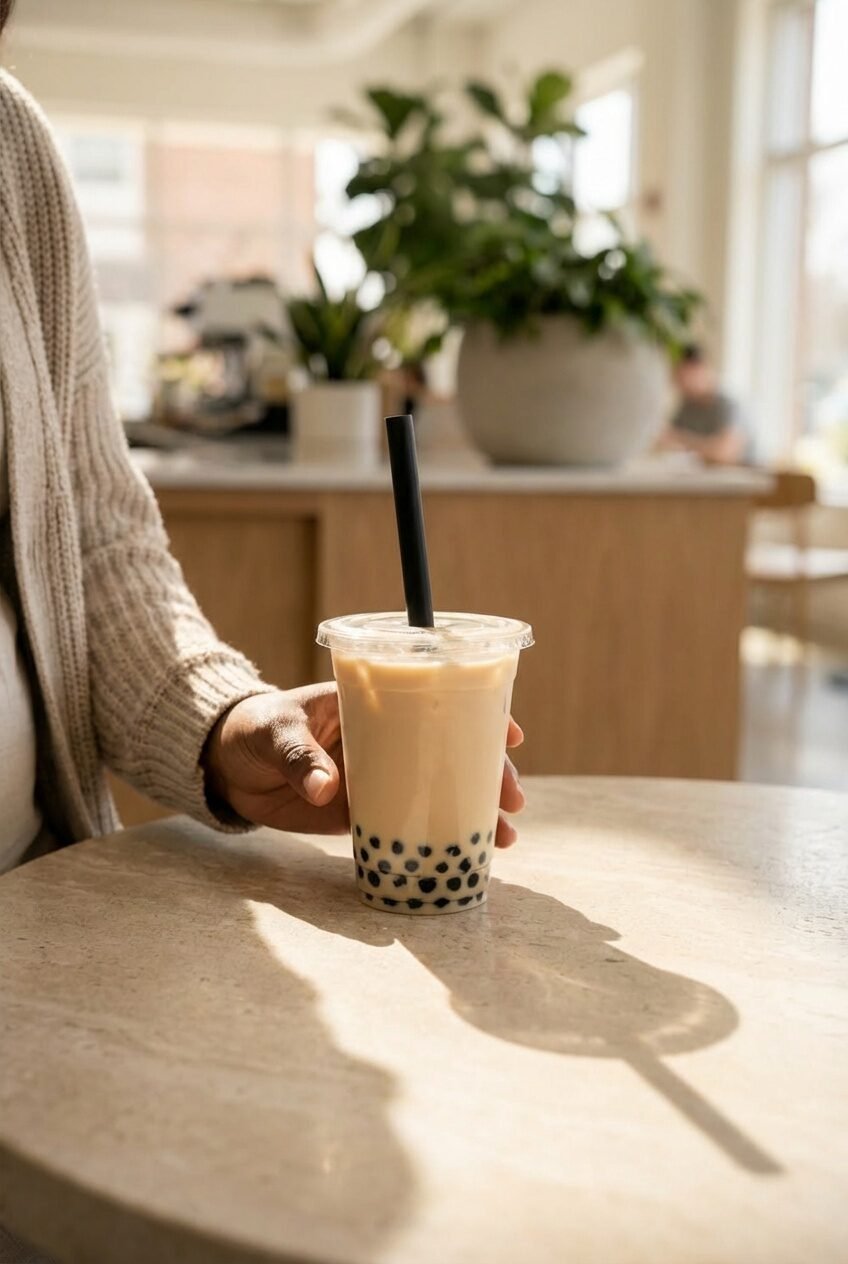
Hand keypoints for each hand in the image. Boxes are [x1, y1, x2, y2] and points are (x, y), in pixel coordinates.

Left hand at [203, 683, 525, 845]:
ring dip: (474, 812)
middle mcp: (387, 740)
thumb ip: (300, 758)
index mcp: (375, 704)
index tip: (509, 734)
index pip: (438, 702)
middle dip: (489, 774)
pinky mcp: (362, 812)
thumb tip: (324, 790)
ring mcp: (379, 777)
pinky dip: (435, 839)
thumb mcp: (276, 733)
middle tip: (513, 800)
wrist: (226, 765)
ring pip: (438, 791)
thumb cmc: (255, 728)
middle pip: (451, 752)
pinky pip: (407, 824)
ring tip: (506, 838)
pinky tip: (464, 857)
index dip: (479, 714)